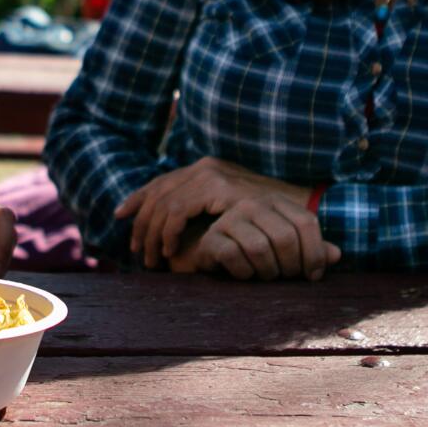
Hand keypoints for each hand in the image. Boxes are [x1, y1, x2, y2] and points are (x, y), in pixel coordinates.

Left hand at [116, 156, 338, 278]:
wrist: (306, 210)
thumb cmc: (266, 222)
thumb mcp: (227, 215)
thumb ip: (193, 211)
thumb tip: (121, 211)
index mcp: (207, 169)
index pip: (161, 181)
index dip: (137, 199)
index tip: (121, 218)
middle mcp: (209, 167)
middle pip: (159, 190)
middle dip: (142, 222)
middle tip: (137, 252)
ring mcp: (217, 177)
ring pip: (166, 202)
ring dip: (153, 233)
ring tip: (153, 259)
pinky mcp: (222, 190)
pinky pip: (180, 209)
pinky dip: (169, 231)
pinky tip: (170, 252)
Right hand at [168, 195, 342, 281]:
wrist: (217, 258)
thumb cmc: (260, 255)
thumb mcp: (290, 250)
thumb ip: (313, 250)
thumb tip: (337, 255)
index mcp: (276, 202)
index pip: (306, 222)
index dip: (315, 253)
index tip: (312, 275)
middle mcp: (252, 205)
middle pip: (285, 237)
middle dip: (291, 266)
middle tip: (287, 278)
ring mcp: (229, 219)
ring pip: (259, 248)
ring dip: (268, 271)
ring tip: (267, 276)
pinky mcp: (210, 238)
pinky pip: (233, 256)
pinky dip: (244, 273)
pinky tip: (245, 275)